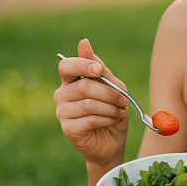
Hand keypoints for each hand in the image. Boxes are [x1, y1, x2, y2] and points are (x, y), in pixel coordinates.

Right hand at [54, 38, 129, 167]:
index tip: (99, 70)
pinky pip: (90, 119)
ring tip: (119, 112)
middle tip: (124, 99)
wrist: (112, 142)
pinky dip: (107, 119)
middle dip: (110, 92)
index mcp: (70, 81)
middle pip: (84, 86)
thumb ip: (101, 70)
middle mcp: (62, 94)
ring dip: (111, 107)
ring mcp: (62, 112)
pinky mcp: (68, 129)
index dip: (82, 65)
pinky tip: (112, 121)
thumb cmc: (112, 111)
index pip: (66, 66)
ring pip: (89, 104)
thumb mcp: (113, 87)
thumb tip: (83, 43)